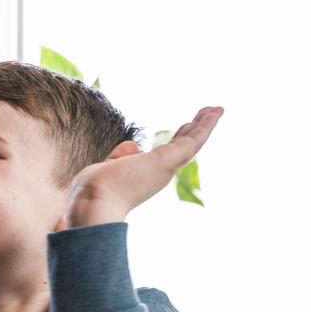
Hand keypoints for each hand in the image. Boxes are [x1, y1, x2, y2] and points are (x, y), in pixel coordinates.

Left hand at [64, 106, 222, 227]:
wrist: (93, 203)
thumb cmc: (94, 191)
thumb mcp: (108, 166)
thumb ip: (121, 156)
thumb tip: (133, 146)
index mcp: (146, 173)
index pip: (166, 151)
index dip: (178, 136)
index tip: (186, 125)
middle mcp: (159, 172)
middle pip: (183, 145)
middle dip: (196, 128)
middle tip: (210, 113)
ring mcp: (166, 167)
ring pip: (192, 142)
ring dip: (206, 124)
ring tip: (217, 108)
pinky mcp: (168, 161)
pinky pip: (193, 140)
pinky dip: (206, 126)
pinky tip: (215, 112)